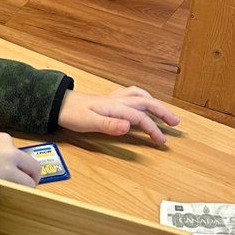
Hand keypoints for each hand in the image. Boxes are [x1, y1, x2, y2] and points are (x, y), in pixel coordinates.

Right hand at [0, 132, 41, 192]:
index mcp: (2, 139)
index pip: (17, 153)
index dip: (14, 165)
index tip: (9, 172)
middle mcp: (10, 150)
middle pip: (33, 166)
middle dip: (31, 177)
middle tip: (25, 187)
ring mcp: (10, 165)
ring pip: (29, 181)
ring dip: (21, 189)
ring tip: (9, 195)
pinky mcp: (5, 180)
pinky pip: (18, 191)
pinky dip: (10, 196)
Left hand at [57, 86, 178, 145]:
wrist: (58, 104)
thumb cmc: (71, 114)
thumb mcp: (89, 123)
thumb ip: (109, 125)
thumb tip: (129, 126)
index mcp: (115, 107)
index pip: (140, 118)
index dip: (153, 129)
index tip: (161, 140)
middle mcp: (117, 100)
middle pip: (146, 102)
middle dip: (163, 112)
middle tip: (175, 122)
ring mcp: (113, 99)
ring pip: (140, 96)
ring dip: (154, 103)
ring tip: (164, 111)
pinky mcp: (108, 100)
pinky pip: (130, 94)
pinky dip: (141, 97)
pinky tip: (141, 101)